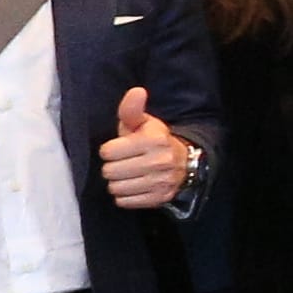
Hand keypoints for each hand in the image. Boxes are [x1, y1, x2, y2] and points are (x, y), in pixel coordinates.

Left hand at [97, 86, 197, 212]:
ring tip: (128, 175)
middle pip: (110, 171)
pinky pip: (125, 201)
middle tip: (123, 163)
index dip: (110, 150)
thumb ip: (132, 109)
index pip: (108, 152)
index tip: (120, 148)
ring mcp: (160, 182)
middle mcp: (159, 161)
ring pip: (116, 188)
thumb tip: (137, 91)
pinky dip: (125, 196)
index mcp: (153, 140)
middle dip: (112, 167)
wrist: (184, 163)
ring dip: (118, 182)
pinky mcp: (159, 198)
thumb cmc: (154, 141)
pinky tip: (134, 186)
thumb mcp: (144, 123)